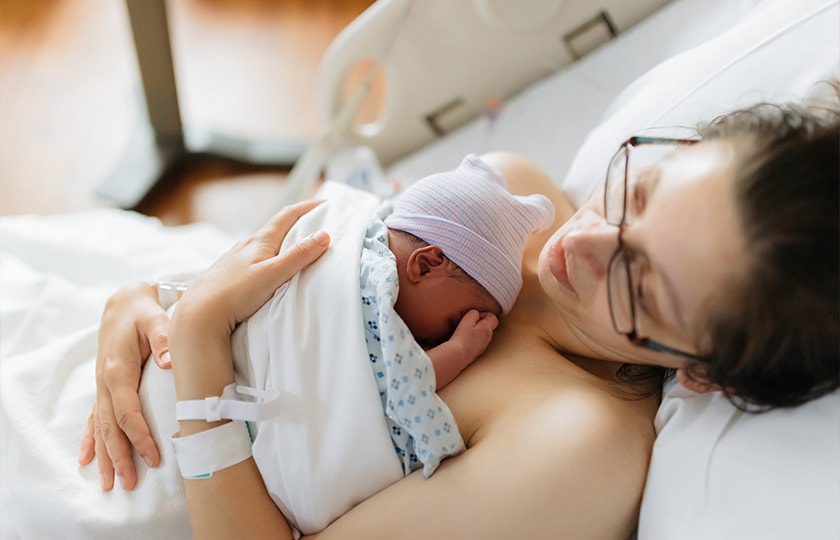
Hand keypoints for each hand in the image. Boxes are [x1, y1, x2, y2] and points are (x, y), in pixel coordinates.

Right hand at [78, 281, 171, 490]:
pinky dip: (91, 440)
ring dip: (104, 456)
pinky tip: (85, 459)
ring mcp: (101, 386)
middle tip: (130, 483)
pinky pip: (94, 418)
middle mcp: (105, 382)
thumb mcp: (155, 319)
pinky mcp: (104, 387)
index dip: (139, 436)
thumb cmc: (144, 312)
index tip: (154, 456)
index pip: (127, 412)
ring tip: (109, 483)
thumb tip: (170, 362)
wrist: (124, 302)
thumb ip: (163, 339)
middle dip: (119, 456)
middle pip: (111, 427)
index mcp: (118, 371)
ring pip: (101, 428)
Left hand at [173, 199, 329, 335]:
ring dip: (282, 241)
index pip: (287, 216)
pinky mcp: (228, 275)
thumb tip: (324, 235)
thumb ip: (298, 256)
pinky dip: (268, 257)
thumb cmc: (234, 294)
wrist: (198, 315)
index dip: (308, 207)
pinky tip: (268, 269)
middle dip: (297, 222)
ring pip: (263, 244)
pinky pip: (254, 260)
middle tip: (316, 222)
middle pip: (275, 227)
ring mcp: (235, 260)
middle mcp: (245, 246)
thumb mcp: (272, 274)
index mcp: (259, 241)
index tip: (326, 203)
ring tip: (296, 246)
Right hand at [450, 309, 498, 364]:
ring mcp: (483, 346)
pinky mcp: (477, 352)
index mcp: (487, 329)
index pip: (493, 318)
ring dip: (475, 332)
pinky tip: (464, 340)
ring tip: (464, 333)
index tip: (474, 317)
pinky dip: (472, 340)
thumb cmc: (462, 337)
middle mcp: (488, 338)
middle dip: (479, 323)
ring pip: (482, 335)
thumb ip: (474, 313)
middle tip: (468, 324)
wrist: (458, 355)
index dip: (484, 314)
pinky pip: (477, 342)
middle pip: (487, 326)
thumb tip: (477, 314)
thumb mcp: (467, 319)